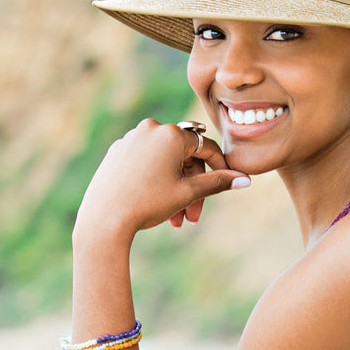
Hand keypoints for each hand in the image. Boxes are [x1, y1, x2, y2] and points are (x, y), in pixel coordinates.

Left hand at [73, 118, 249, 244]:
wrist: (103, 220)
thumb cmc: (147, 203)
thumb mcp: (187, 193)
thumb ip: (218, 182)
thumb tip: (246, 180)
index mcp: (171, 134)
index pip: (206, 147)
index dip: (220, 167)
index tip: (228, 183)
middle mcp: (151, 129)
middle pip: (184, 157)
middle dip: (193, 187)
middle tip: (193, 217)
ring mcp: (131, 139)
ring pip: (165, 162)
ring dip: (175, 188)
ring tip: (175, 218)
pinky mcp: (117, 152)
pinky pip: (145, 162)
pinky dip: (156, 180)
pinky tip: (155, 205)